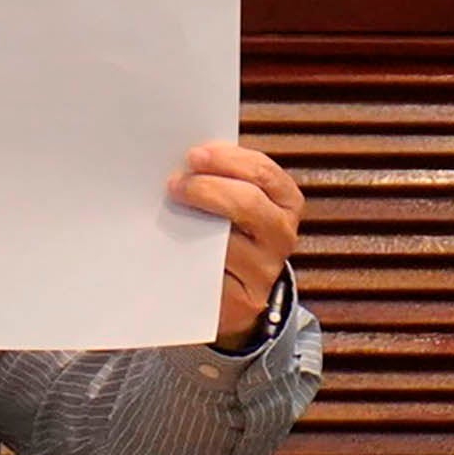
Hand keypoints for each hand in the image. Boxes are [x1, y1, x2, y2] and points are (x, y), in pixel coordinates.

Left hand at [169, 142, 305, 344]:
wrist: (234, 288)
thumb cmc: (229, 230)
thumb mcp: (237, 198)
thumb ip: (222, 175)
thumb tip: (189, 158)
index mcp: (285, 201)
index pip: (262, 172)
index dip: (227, 159)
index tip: (194, 154)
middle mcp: (282, 234)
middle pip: (248, 203)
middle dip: (207, 188)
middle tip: (175, 183)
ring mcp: (265, 269)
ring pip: (229, 241)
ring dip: (193, 221)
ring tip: (168, 209)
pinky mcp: (244, 299)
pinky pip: (213, 274)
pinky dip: (189, 255)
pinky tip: (172, 243)